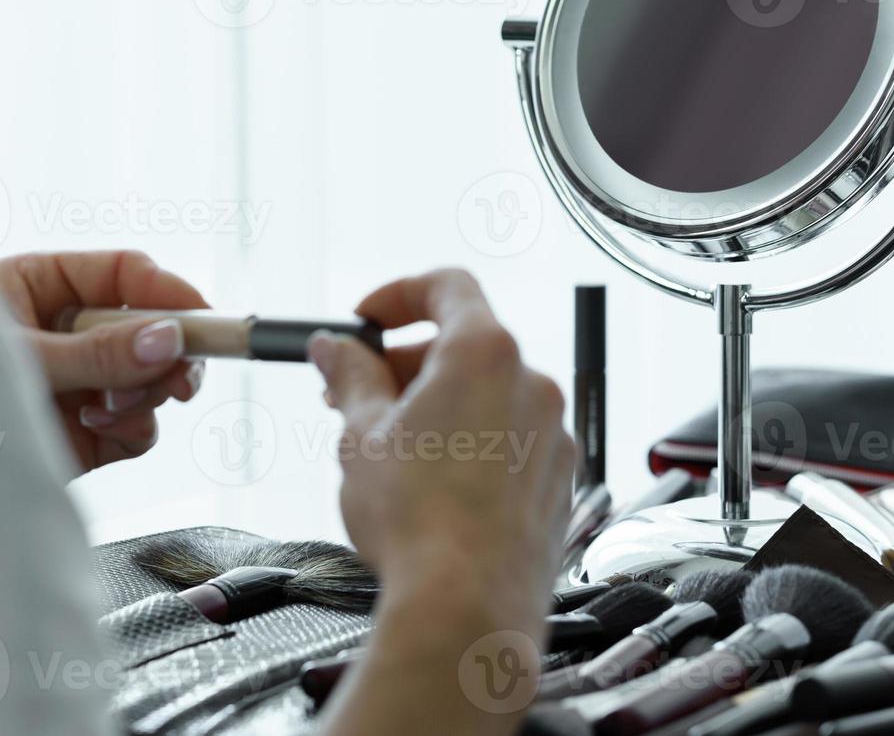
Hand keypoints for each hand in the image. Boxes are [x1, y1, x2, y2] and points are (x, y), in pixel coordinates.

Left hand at [0, 251, 207, 472]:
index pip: (124, 274)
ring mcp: (79, 381)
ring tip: (106, 408)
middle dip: (166, 352)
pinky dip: (131, 427)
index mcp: (38, 286)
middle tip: (183, 378)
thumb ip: (99, 351)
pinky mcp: (87, 430)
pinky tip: (93, 428)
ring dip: (143, 393)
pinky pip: (139, 423)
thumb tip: (168, 340)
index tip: (204, 321)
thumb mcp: (24, 360)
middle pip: (149, 326)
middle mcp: (64, 330)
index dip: (169, 294)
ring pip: (151, 377)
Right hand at [308, 269, 573, 637]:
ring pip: (488, 394)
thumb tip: (336, 349)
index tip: (366, 321)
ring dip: (438, 404)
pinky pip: (510, 437)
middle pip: (464, 343)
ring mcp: (551, 433)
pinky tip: (431, 482)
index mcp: (483, 354)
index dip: (398, 295)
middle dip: (405, 361)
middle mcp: (530, 383)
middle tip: (356, 393)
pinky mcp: (557, 478)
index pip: (446, 286)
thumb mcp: (360, 434)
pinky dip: (472, 440)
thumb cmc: (416, 522)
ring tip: (387, 446)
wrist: (467, 606)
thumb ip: (350, 376)